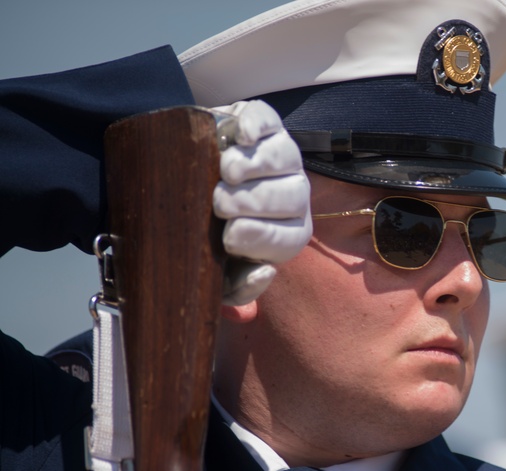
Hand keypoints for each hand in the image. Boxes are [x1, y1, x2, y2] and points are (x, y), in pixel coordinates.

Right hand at [210, 100, 311, 305]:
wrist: (183, 181)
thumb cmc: (204, 234)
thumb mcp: (217, 270)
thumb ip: (238, 288)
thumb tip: (264, 275)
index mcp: (288, 233)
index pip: (288, 239)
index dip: (262, 237)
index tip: (229, 237)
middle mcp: (293, 194)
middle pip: (290, 198)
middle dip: (254, 202)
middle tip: (219, 203)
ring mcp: (284, 156)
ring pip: (284, 157)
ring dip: (254, 165)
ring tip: (225, 171)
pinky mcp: (265, 124)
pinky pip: (268, 120)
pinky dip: (256, 125)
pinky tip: (240, 136)